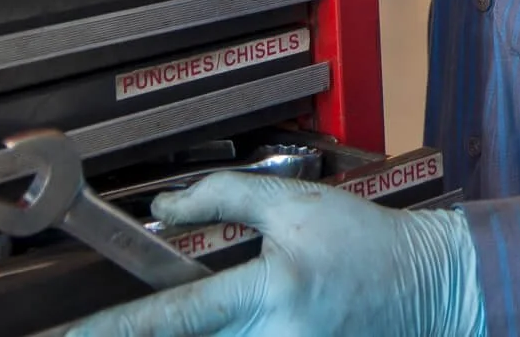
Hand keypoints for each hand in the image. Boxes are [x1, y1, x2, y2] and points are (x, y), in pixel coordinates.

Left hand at [65, 174, 485, 336]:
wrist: (431, 286)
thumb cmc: (366, 243)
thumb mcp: (297, 204)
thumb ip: (225, 197)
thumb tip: (162, 210)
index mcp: (270, 291)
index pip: (173, 317)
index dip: (110, 332)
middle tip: (88, 333)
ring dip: (200, 336)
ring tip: (234, 307)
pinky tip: (250, 325)